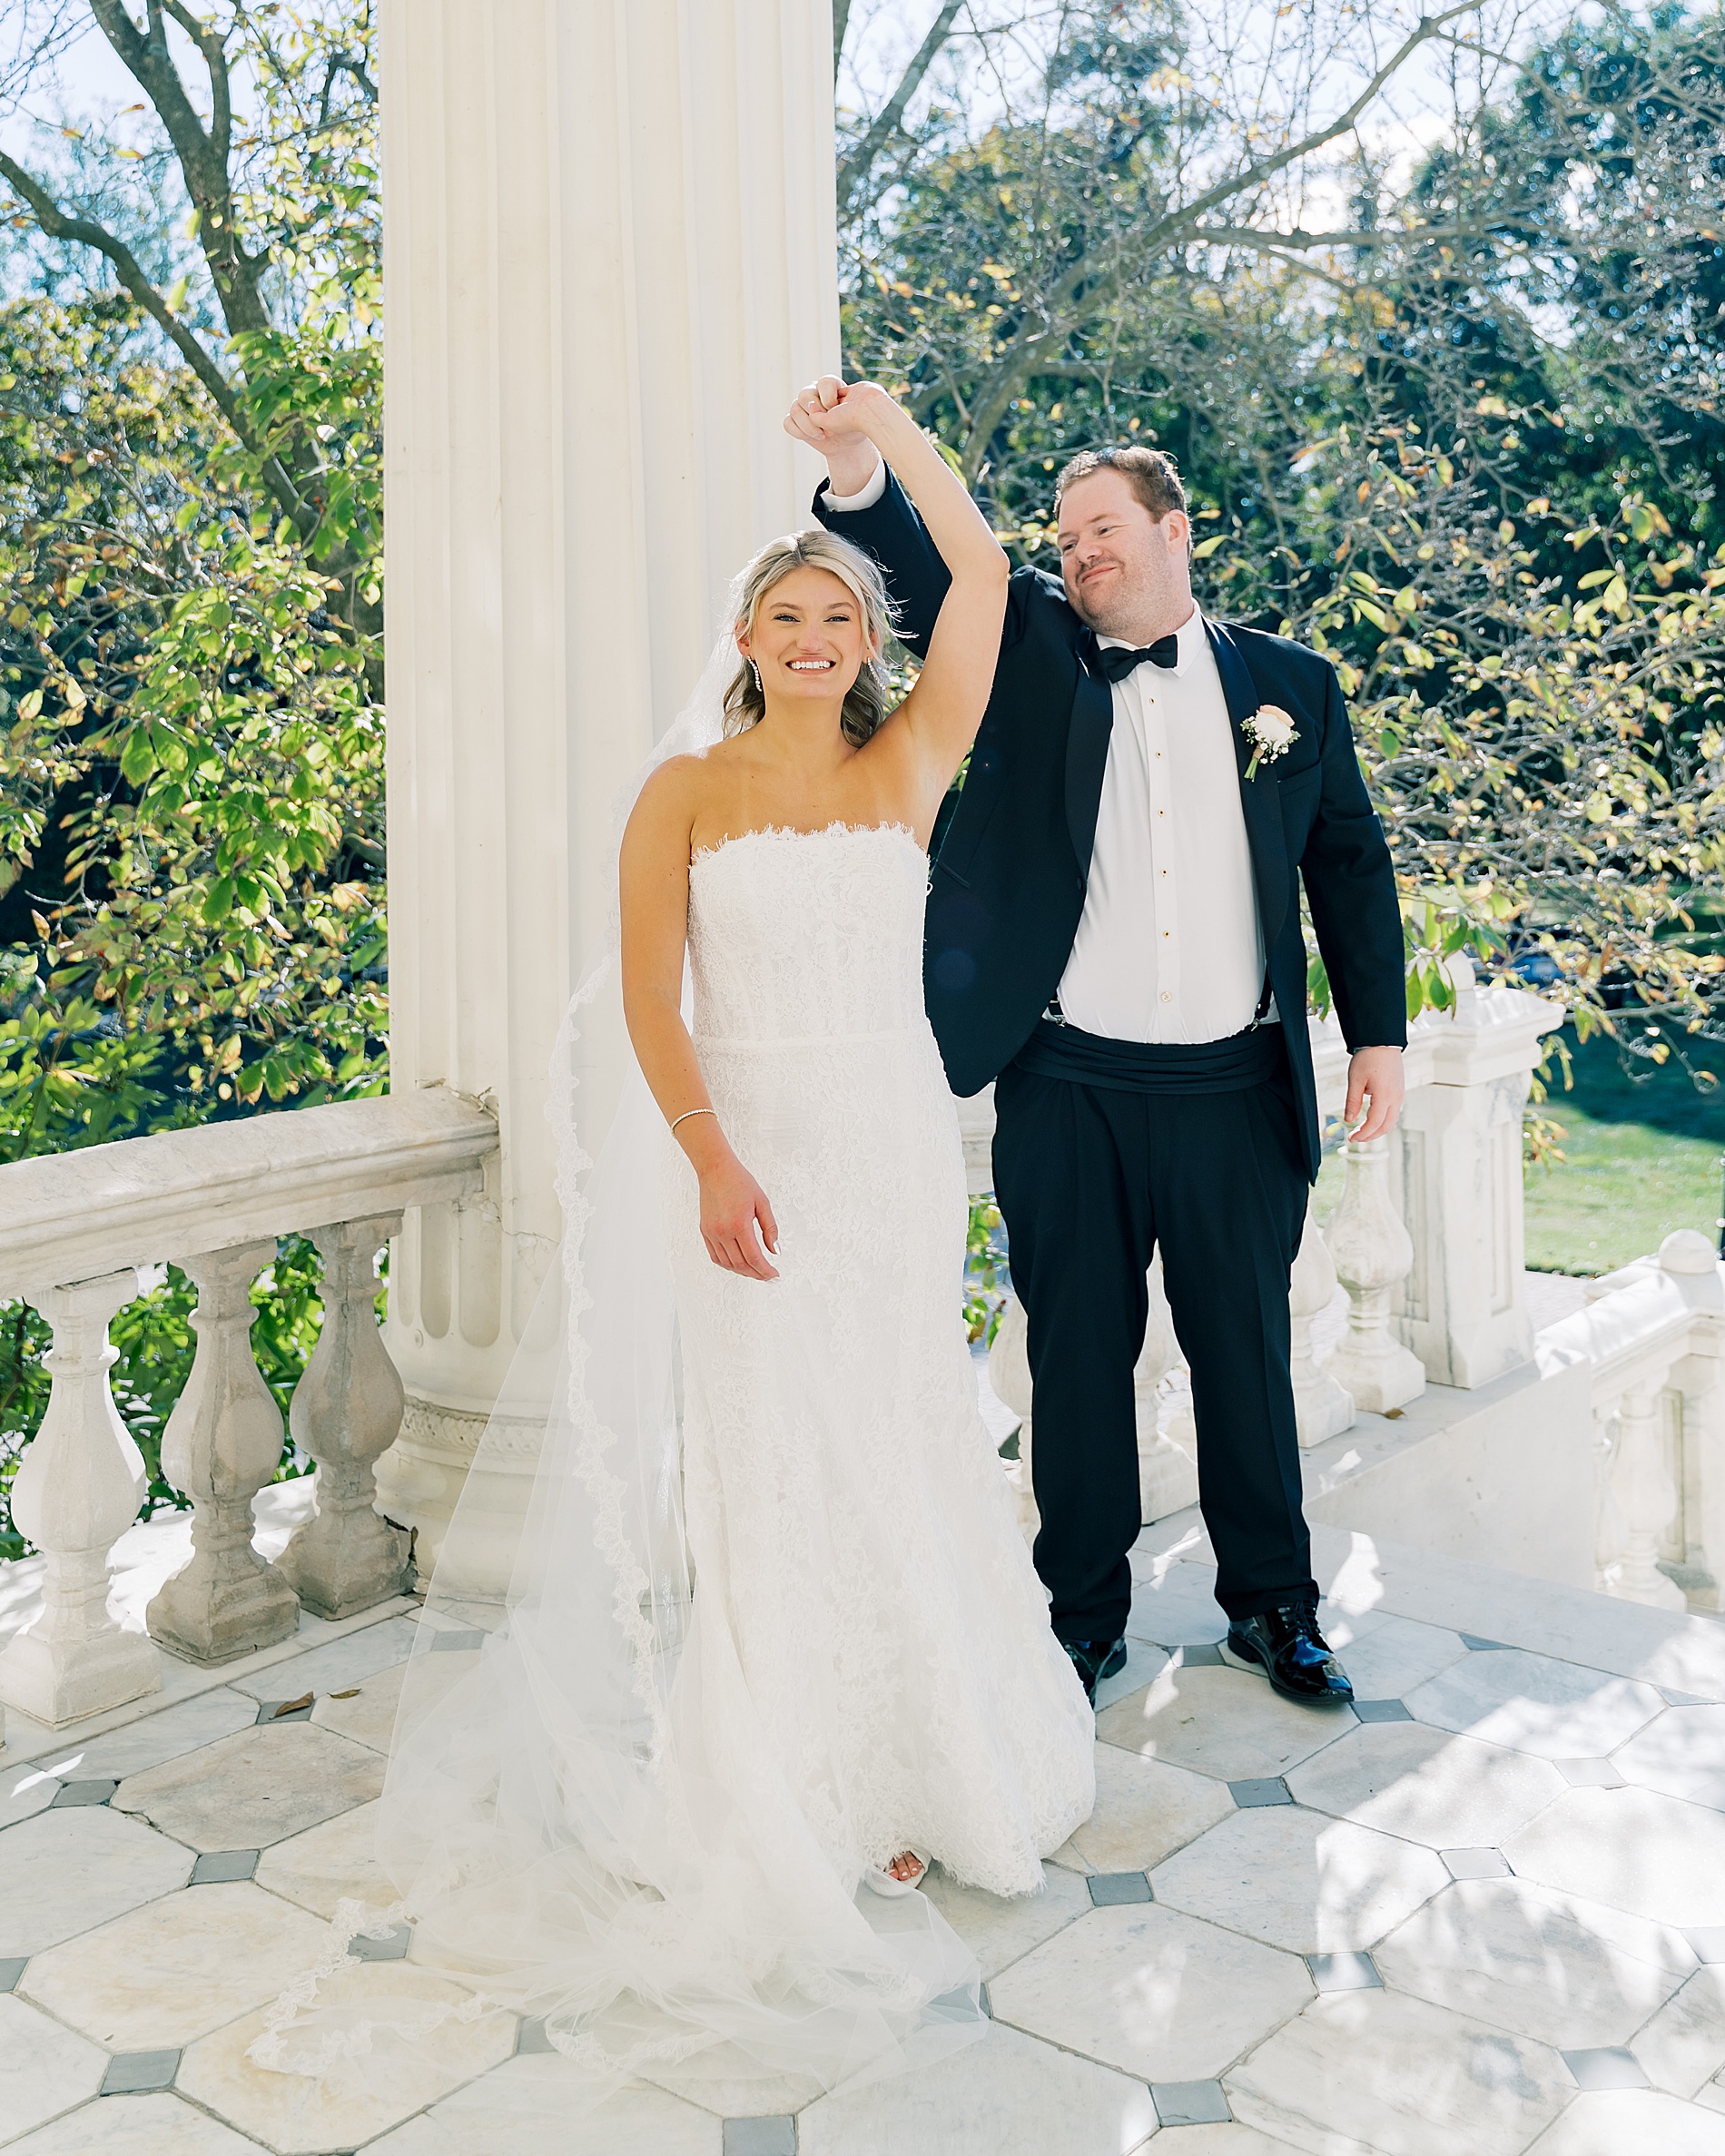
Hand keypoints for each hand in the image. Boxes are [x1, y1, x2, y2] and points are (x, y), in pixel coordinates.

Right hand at [698, 1155, 780, 1280]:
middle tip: (768, 1276)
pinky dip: (728, 1264)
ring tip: (755, 1271)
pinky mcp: (705, 1231)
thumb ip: (770, 1228)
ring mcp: (712, 1233)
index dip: (766, 1270)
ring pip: (728, 1263)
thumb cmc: (740, 1182)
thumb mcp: (762, 1202)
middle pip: (741, 1264)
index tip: (774, 1274)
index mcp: (739, 1224)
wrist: (715, 1170)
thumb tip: (775, 1250)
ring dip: (743, 1271)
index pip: (754, 1257)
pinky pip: (715, 1256)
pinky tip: (738, 1264)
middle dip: (756, 1273)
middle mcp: (723, 1231)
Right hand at [784, 377, 885, 495]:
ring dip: (808, 426)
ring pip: (795, 410)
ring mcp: (801, 407)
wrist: (848, 443)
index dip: (830, 397)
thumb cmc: (855, 425)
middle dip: (815, 413)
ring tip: (822, 436)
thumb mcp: (863, 413)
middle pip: (805, 394)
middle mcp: (813, 392)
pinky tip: (813, 437)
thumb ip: (860, 404)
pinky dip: (799, 432)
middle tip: (827, 427)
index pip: (824, 382)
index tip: (836, 410)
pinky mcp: (795, 421)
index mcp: (829, 385)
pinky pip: (788, 423)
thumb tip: (871, 401)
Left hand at [1344, 1046, 1404, 1142]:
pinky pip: (1394, 1112)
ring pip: (1392, 1120)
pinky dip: (1383, 1120)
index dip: (1363, 1134)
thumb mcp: (1355, 1080)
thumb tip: (1349, 1120)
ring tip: (1362, 1131)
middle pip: (1386, 1126)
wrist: (1382, 1041)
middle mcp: (1396, 1098)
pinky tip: (1372, 1119)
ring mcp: (1400, 1095)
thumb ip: (1352, 1102)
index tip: (1351, 1138)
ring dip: (1378, 1129)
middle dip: (1371, 1135)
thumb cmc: (1368, 1057)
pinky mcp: (1399, 1091)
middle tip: (1355, 1138)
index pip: (1375, 1123)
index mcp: (1385, 1096)